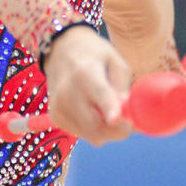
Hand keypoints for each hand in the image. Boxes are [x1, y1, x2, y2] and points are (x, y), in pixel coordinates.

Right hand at [41, 27, 134, 146]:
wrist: (61, 50)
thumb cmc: (94, 56)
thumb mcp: (116, 61)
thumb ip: (123, 86)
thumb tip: (127, 112)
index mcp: (86, 72)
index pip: (99, 93)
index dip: (109, 108)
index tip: (116, 119)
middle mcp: (67, 91)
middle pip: (96, 126)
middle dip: (118, 130)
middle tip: (129, 122)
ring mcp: (59, 107)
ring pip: (93, 135)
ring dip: (107, 129)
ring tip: (106, 108)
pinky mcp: (55, 117)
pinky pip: (84, 134)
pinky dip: (93, 128)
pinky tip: (91, 110)